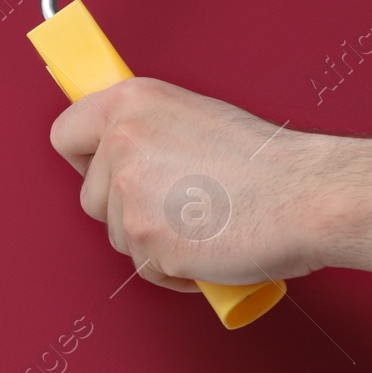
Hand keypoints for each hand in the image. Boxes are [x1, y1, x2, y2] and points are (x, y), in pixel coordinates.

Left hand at [49, 76, 339, 292]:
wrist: (305, 196)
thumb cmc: (266, 163)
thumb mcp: (195, 116)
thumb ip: (149, 131)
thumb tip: (124, 154)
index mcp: (133, 102)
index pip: (66, 133)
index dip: (84, 159)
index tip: (100, 170)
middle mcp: (122, 142)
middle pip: (89, 195)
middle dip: (124, 210)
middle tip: (173, 207)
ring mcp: (130, 194)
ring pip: (116, 235)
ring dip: (151, 241)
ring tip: (199, 225)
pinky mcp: (146, 241)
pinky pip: (144, 268)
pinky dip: (172, 270)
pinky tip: (205, 249)